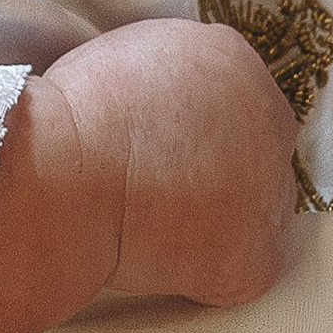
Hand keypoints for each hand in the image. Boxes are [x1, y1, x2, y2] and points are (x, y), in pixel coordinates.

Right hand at [41, 16, 296, 306]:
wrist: (62, 172)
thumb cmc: (71, 117)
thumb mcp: (125, 56)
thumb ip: (166, 79)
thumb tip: (162, 109)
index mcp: (229, 59)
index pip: (232, 101)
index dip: (195, 134)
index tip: (163, 152)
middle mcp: (268, 118)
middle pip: (253, 155)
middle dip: (214, 177)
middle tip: (158, 193)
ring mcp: (271, 191)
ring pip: (251, 215)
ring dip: (211, 226)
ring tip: (151, 229)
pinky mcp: (254, 257)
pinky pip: (237, 273)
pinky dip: (201, 276)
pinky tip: (159, 263)